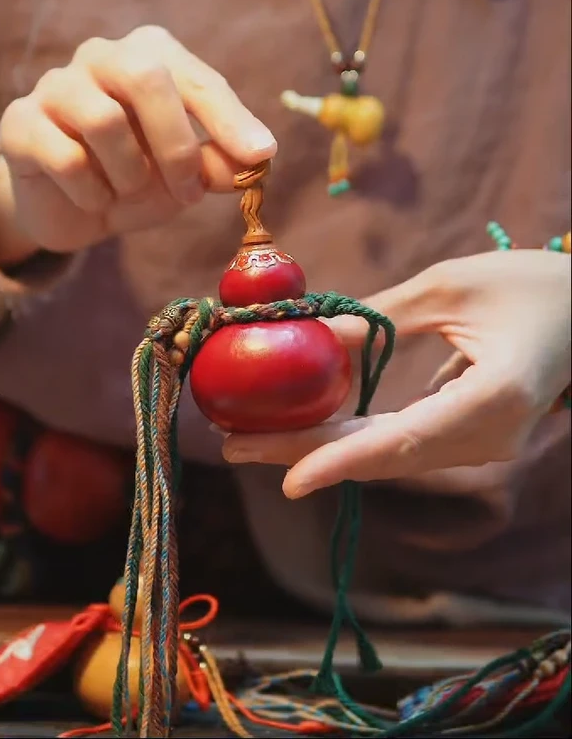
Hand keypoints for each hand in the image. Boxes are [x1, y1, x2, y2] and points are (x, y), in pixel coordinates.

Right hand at [0, 26, 275, 262]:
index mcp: (149, 55)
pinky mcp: (21, 122)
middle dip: (176, 143)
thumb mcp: (184, 176)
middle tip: (188, 193)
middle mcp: (100, 56)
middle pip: (144, 77)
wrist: (68, 207)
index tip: (260, 154)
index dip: (229, 117)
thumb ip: (217, 164)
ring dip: (130, 175)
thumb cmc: (135, 175)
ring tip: (129, 193)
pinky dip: (92, 192)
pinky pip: (65, 157)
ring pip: (103, 120)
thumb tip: (256, 159)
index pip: (196, 78)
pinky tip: (94, 198)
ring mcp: (55, 85)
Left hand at [223, 249, 570, 496]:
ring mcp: (486, 444)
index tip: (288, 479)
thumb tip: (309, 337)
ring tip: (252, 439)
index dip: (343, 461)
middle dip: (308, 452)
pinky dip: (356, 438)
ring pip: (392, 456)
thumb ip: (380, 317)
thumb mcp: (449, 285)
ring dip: (324, 447)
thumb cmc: (529, 283)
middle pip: (386, 455)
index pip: (405, 441)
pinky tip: (308, 430)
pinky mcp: (475, 437)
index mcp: (495, 398)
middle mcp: (491, 437)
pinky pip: (407, 444)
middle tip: (234, 446)